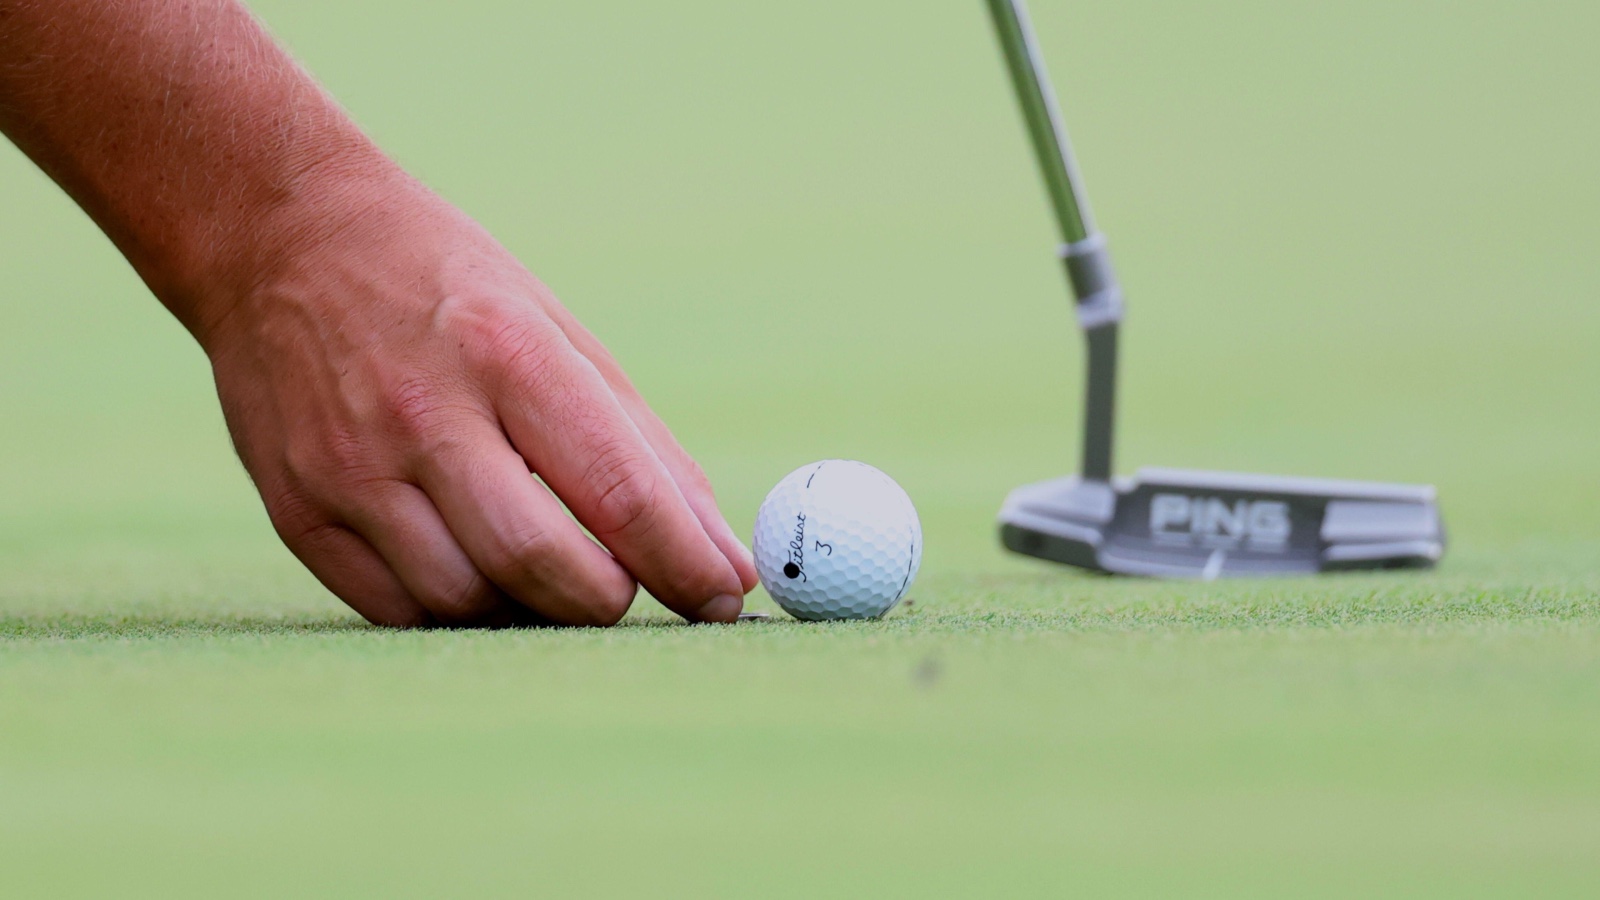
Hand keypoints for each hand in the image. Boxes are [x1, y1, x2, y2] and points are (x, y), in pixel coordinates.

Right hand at [200, 169, 756, 626]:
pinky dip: (460, 609)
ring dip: (531, 609)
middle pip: (542, 563)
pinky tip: (480, 570)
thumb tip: (726, 563)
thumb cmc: (448, 287)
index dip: (683, 565)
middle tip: (626, 588)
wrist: (279, 238)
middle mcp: (424, 413)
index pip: (617, 492)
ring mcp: (350, 468)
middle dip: (608, 601)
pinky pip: (399, 610)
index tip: (721, 600)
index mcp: (508, 352)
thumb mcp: (559, 333)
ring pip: (468, 602)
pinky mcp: (298, 510)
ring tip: (548, 570)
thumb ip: (646, 451)